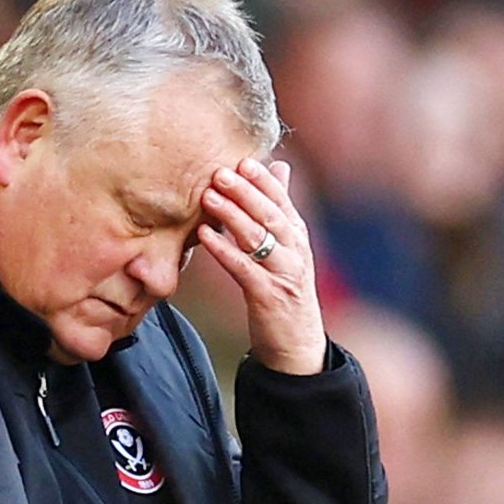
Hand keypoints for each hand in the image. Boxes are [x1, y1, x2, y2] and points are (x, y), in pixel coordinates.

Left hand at [198, 158, 325, 374]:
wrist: (297, 344)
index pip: (281, 200)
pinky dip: (224, 250)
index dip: (262, 180)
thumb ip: (280, 209)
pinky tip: (205, 237)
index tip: (242, 160)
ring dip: (232, 215)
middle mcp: (295, 250)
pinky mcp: (268, 296)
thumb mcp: (287, 247)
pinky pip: (243, 269)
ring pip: (258, 238)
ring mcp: (284, 273)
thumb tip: (280, 166)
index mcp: (297, 236)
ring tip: (208, 197)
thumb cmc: (285, 290)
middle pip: (270, 214)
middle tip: (219, 172)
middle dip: (245, 191)